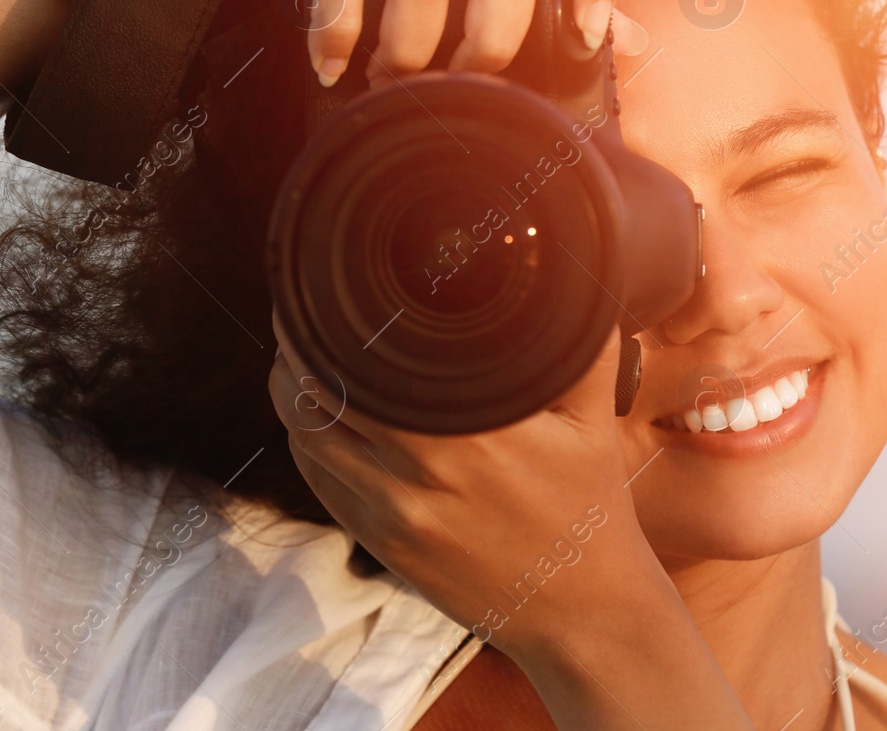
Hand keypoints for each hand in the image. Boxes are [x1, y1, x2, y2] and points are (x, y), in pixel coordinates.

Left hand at [268, 308, 660, 657]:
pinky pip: (320, 481)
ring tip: (301, 352)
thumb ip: (581, 344)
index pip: (362, 362)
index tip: (326, 284)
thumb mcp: (593, 421)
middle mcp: (416, 473)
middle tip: (305, 307)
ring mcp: (390, 514)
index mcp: (465, 433)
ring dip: (293, 390)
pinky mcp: (380, 543)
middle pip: (315, 394)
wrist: (582, 611)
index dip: (329, 320)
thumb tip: (576, 274)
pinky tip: (318, 413)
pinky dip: (308, 439)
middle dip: (300, 345)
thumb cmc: (589, 509)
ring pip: (306, 437)